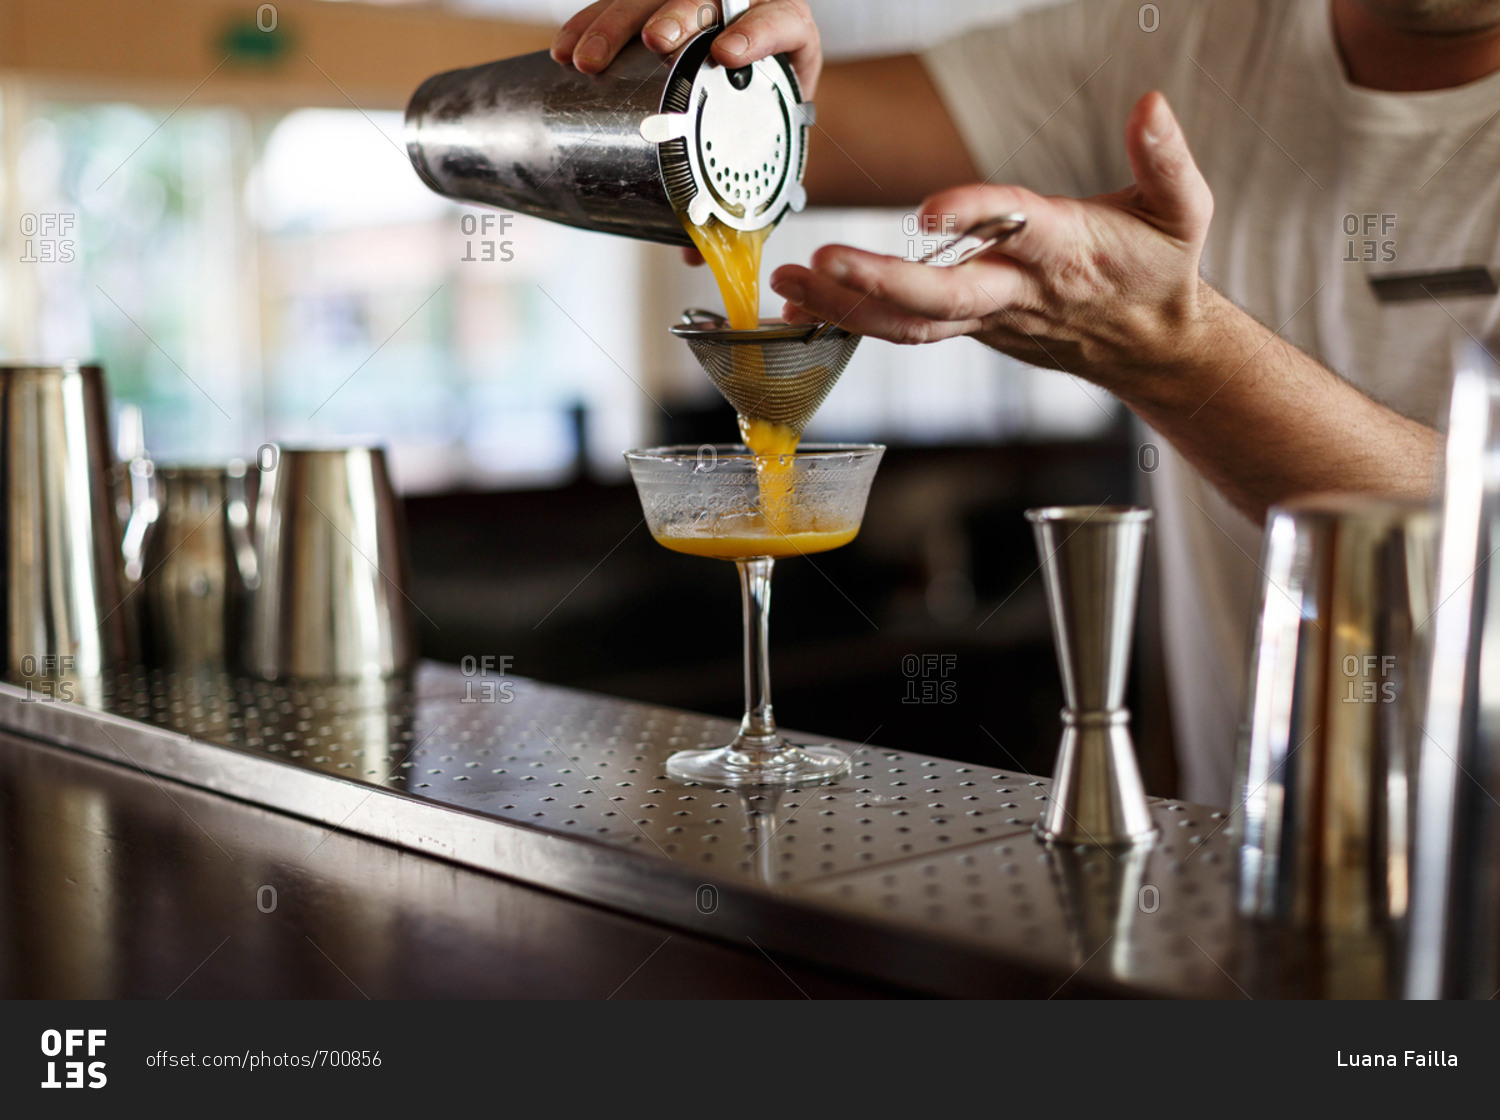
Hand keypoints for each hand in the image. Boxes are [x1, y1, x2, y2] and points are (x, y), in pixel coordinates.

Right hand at [553, 1, 819, 265]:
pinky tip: (566, 49)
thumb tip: (695, 255)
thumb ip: (737, 198)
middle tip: (653, 42)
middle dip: (676, 14)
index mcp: (787, 37)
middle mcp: (744, 6)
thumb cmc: (766, 117)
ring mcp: (700, 3)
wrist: (761, 87)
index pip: (781, 20)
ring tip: (588, 59)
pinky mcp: (658, 4)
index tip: (728, 54)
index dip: (758, 31)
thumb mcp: (765, 149)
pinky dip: (589, 23)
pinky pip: (619, 4)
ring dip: (615, 22)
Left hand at [768, 92, 1216, 406]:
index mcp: (1067, 253)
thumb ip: (1167, 158)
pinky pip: (904, 332)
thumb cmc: (1158, 270)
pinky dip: (852, 320)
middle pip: (945, 298)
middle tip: (823, 258)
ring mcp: (988, 318)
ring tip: (789, 281)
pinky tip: (802, 305)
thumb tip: (1151, 103)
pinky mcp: (969, 329)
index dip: (978, 217)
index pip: (1019, 230)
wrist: (1148, 348)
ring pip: (911, 324)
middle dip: (882, 282)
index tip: (932, 211)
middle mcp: (1019, 292)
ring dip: (846, 305)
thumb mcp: (1184, 211)